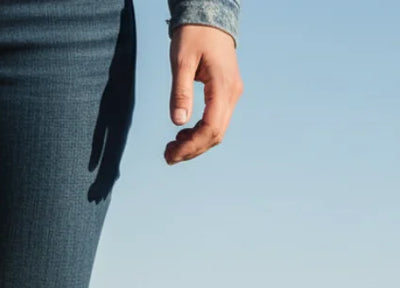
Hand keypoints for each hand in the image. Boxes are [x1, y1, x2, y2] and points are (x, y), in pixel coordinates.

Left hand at [165, 25, 242, 163]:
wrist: (209, 18)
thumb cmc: (193, 36)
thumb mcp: (181, 62)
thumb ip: (180, 92)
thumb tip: (178, 122)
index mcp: (223, 86)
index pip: (211, 127)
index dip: (192, 146)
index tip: (171, 154)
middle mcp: (232, 93)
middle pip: (215, 134)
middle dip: (192, 150)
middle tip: (167, 156)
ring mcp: (231, 94)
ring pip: (216, 131)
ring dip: (195, 144)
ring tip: (171, 147)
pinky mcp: (226, 94)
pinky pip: (215, 121)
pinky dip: (199, 133)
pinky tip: (182, 134)